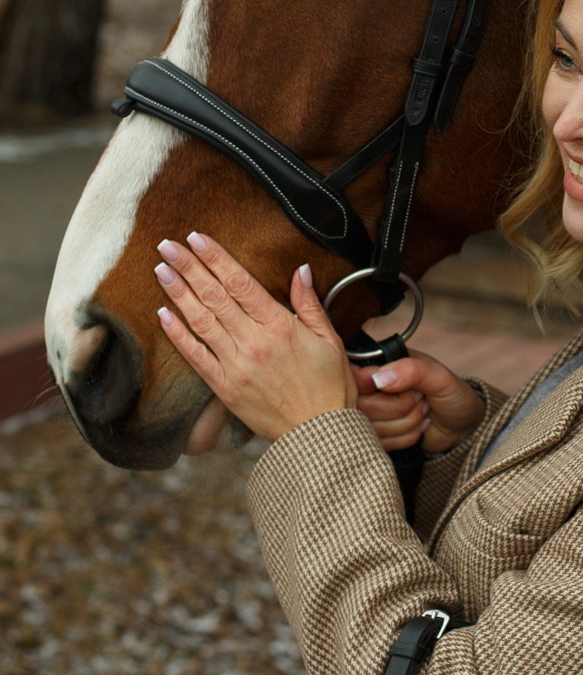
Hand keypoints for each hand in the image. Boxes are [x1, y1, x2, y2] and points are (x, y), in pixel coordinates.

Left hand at [154, 232, 356, 441]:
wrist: (319, 435)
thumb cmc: (329, 388)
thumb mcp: (329, 339)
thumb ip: (309, 303)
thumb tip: (301, 270)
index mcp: (280, 326)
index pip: (240, 282)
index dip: (216, 258)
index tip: (196, 239)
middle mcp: (253, 342)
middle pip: (214, 296)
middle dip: (189, 267)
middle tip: (167, 246)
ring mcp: (236, 365)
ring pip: (200, 321)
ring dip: (178, 294)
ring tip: (161, 271)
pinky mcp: (224, 388)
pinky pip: (196, 357)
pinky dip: (178, 335)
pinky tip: (164, 315)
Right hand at [353, 351, 486, 453]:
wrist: (463, 426)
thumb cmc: (453, 394)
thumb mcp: (440, 377)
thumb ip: (412, 370)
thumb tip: (380, 378)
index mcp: (380, 364)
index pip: (353, 375)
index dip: (374, 386)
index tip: (400, 389)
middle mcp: (369, 388)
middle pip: (361, 405)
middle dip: (399, 408)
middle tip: (422, 399)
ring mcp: (370, 414)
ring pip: (370, 427)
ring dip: (405, 424)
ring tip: (423, 411)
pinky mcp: (376, 437)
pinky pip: (378, 444)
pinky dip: (404, 439)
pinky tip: (418, 427)